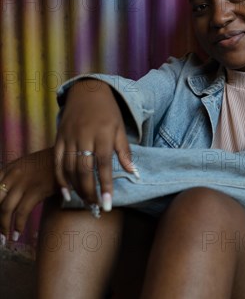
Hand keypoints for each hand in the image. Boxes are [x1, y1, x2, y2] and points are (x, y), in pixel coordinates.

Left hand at [0, 147, 57, 239]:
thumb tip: (8, 198)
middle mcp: (12, 175)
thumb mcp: (25, 166)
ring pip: (5, 209)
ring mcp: (23, 183)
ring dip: (3, 227)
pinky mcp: (36, 190)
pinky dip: (18, 225)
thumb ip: (14, 178)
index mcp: (7, 169)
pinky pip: (22, 212)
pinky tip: (18, 234)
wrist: (67, 156)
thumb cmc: (48, 164)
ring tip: (5, 239)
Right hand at [54, 79, 134, 208]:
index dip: (106, 186)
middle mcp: (84, 136)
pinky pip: (57, 162)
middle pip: (84, 170)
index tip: (108, 204)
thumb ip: (125, 151)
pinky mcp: (59, 138)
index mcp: (102, 134)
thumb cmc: (108, 112)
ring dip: (76, 188)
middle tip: (96, 207)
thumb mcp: (120, 129)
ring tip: (85, 202)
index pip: (104, 165)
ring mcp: (69, 137)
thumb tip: (134, 173)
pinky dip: (60, 179)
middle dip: (90, 191)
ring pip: (69, 168)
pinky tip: (66, 193)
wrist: (87, 91)